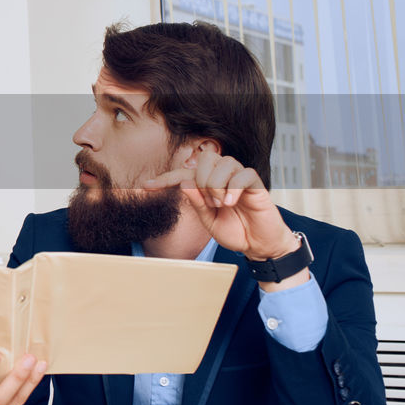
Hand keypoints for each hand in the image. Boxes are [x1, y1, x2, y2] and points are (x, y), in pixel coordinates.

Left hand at [142, 149, 301, 262]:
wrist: (259, 246)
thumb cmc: (236, 231)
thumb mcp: (209, 221)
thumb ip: (197, 203)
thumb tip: (185, 183)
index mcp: (208, 183)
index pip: (184, 174)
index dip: (165, 179)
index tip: (146, 186)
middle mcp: (223, 176)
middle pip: (205, 158)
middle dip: (202, 180)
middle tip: (210, 203)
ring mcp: (240, 177)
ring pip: (224, 163)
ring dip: (217, 185)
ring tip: (223, 204)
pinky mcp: (256, 184)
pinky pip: (243, 174)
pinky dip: (233, 188)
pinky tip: (232, 202)